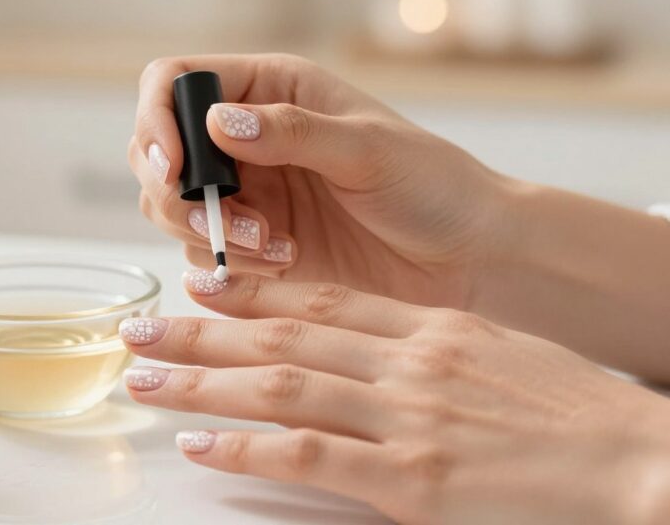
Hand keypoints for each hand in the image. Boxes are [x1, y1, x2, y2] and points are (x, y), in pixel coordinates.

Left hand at [119, 271, 669, 524]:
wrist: (639, 462)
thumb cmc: (577, 415)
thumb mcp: (500, 357)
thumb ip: (430, 352)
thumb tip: (373, 353)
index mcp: (431, 329)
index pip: (320, 302)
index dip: (251, 293)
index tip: (201, 285)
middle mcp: (407, 363)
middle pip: (282, 338)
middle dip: (203, 332)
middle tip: (143, 325)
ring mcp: (406, 418)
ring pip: (280, 388)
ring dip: (203, 382)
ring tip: (145, 379)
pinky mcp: (413, 478)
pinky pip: (310, 456)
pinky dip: (246, 449)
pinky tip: (199, 444)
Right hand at [130, 54, 517, 308]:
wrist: (466, 258)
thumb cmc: (433, 185)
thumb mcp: (367, 148)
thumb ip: (292, 131)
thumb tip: (218, 122)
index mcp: (271, 89)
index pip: (176, 82)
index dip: (158, 118)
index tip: (173, 166)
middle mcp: (248, 137)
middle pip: (157, 150)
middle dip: (176, 190)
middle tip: (219, 220)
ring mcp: (248, 191)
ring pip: (171, 207)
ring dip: (206, 230)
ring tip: (273, 245)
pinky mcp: (253, 244)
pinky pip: (204, 252)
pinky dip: (229, 263)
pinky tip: (285, 260)